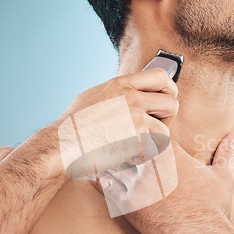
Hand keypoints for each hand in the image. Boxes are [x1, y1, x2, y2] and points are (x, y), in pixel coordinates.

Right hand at [54, 68, 178, 178]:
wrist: (61, 145)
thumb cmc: (73, 125)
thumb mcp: (95, 95)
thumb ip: (117, 91)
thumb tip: (133, 90)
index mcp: (122, 83)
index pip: (162, 76)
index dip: (169, 90)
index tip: (163, 104)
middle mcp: (131, 96)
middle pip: (172, 103)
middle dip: (167, 120)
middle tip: (151, 131)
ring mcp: (135, 116)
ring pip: (165, 131)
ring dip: (153, 142)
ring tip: (134, 147)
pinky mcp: (135, 137)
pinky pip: (154, 149)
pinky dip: (143, 157)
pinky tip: (127, 156)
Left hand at [108, 133, 233, 233]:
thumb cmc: (212, 206)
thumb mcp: (223, 175)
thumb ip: (226, 153)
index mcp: (170, 151)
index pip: (144, 125)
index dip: (136, 127)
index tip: (133, 131)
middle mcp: (150, 162)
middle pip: (122, 137)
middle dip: (115, 137)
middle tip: (107, 138)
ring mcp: (136, 181)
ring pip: (108, 158)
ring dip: (103, 157)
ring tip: (97, 156)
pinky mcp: (126, 202)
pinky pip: (102, 184)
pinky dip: (96, 178)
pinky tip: (93, 176)